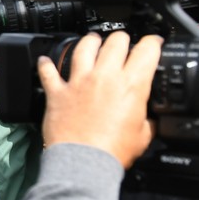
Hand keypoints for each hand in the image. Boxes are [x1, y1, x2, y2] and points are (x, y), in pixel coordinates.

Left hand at [38, 31, 160, 168]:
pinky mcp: (57, 91)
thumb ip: (146, 120)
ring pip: (84, 48)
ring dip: (89, 40)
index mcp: (131, 86)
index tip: (153, 42)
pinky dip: (45, 64)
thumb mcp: (143, 135)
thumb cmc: (113, 151)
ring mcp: (79, 82)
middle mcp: (104, 77)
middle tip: (123, 40)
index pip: (146, 51)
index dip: (152, 42)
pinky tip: (45, 60)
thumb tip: (149, 119)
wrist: (84, 161)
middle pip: (114, 42)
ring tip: (92, 39)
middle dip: (122, 38)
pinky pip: (48, 71)